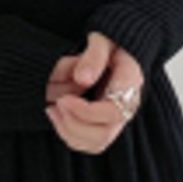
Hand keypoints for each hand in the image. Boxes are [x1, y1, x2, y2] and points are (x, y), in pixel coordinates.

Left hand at [45, 30, 144, 153]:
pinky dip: (70, 134)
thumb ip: (94, 56)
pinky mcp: (106, 123)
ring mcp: (117, 118)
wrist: (120, 46)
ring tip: (52, 110)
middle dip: (74, 124)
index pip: (112, 113)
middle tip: (56, 104)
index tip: (63, 99)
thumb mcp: (103, 38)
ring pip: (96, 143)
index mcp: (130, 85)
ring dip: (69, 131)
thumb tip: (81, 79)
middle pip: (104, 134)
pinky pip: (90, 142)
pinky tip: (56, 115)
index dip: (85, 112)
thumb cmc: (111, 40)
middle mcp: (127, 106)